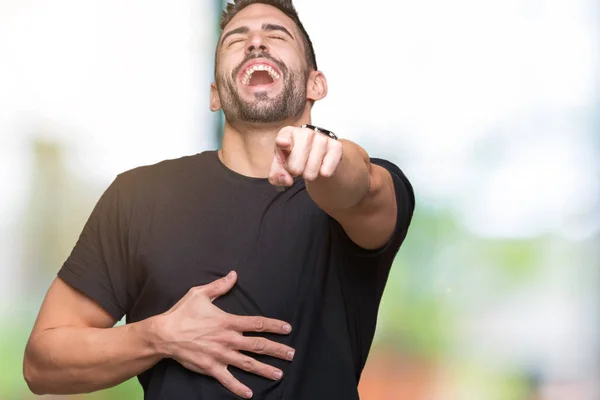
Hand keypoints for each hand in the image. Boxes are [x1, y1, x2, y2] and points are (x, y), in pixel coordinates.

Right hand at [156, 271, 293, 398]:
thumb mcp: (200, 294)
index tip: (287, 329)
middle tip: (291, 354)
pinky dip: (238, 388)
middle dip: (277, 350)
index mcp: (228, 322)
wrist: (164, 334)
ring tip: (279, 374)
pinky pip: (227, 379)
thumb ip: (220, 286)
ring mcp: (220, 355)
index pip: (257, 323)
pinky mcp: (211, 368)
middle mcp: (228, 339)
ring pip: (248, 363)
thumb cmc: (182, 313)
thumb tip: (234, 274)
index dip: (274, 325)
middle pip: (258, 345)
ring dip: (265, 369)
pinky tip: (249, 394)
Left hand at [268, 126, 342, 186]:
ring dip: (309, 174)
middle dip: (295, 172)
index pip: (284, 137)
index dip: (283, 142)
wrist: (319, 157)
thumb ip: (277, 174)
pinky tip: (321, 167)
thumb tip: (287, 181)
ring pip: (311, 170)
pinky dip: (323, 174)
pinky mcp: (336, 146)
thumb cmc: (295, 159)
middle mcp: (305, 132)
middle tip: (297, 167)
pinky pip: (326, 170)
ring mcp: (322, 138)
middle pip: (295, 165)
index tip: (283, 143)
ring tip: (308, 167)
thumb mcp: (281, 166)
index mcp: (288, 133)